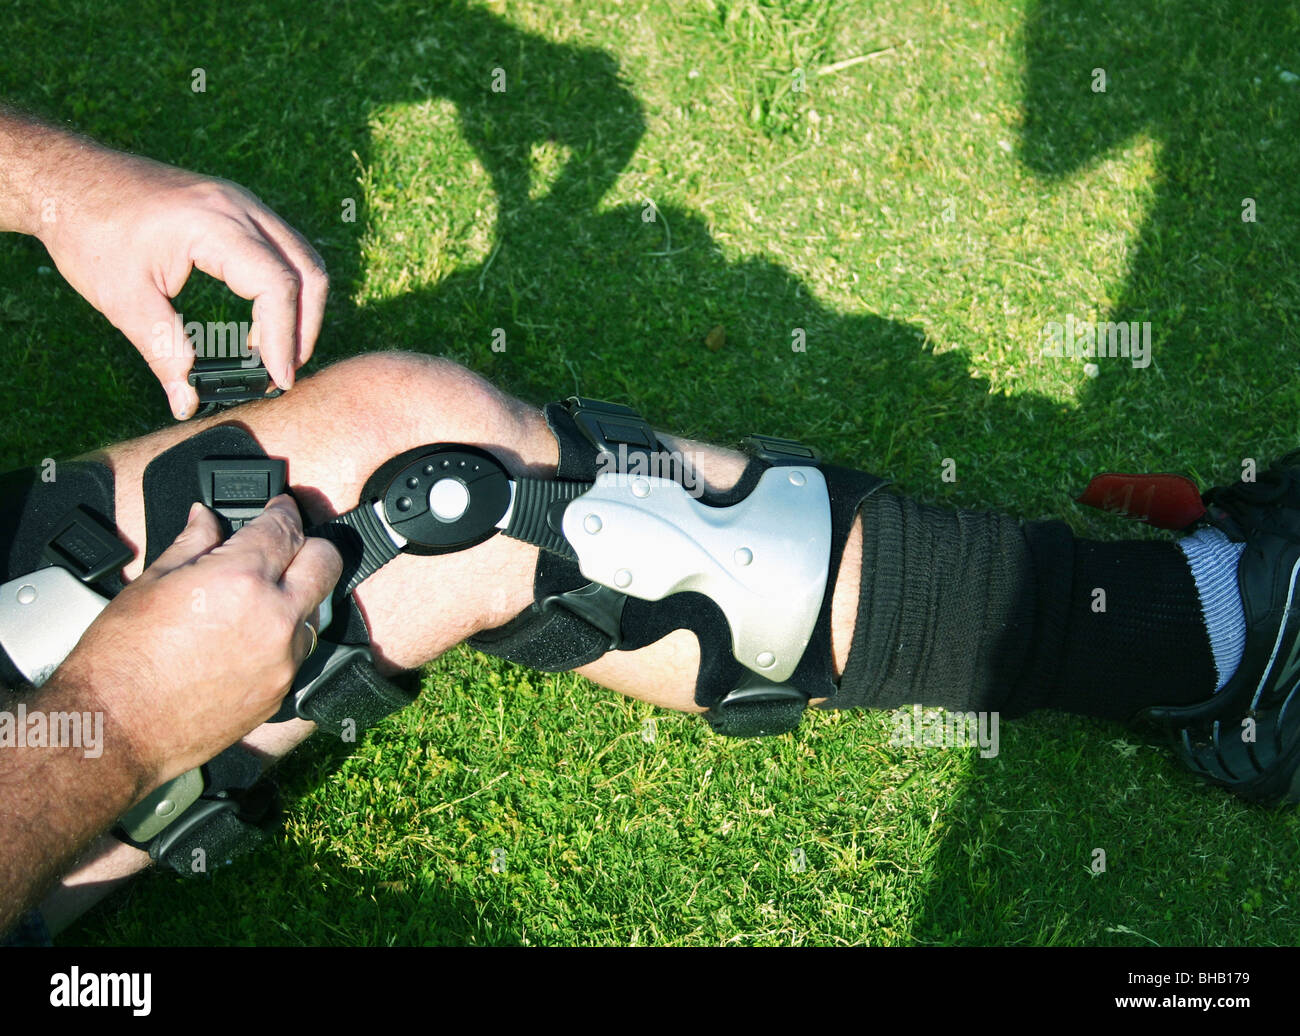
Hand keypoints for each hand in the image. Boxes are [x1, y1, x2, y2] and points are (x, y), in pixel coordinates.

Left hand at [36, 147, 327, 418]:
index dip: (284, 338)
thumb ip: (162, 351)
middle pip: (308, 270)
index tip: (277, 379)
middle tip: (283, 373)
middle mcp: (239, 207)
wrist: (65, 177)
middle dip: (305, 328)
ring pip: (303, 259)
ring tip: (274, 353)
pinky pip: (284, 251)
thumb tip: (186, 402)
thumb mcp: (121, 299)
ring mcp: (242, 204)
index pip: (277, 284)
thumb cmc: (87, 229)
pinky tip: (258, 323)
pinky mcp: (236, 210)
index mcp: (214, 223)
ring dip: (300, 309)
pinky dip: (286, 290)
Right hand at [54, 496, 341, 791]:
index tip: (279, 507)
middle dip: (309, 544)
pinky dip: (284, 636)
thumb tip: (206, 518)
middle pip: (326, 561)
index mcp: (241, 579)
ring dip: (298, 596)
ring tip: (259, 597)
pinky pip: (299, 650)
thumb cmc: (121, 660)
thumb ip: (193, 544)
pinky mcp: (282, 690)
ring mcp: (284, 658)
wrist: (115, 730)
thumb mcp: (151, 583)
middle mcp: (275, 617)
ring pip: (317, 609)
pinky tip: (250, 636)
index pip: (285, 528)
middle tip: (285, 544)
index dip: (283, 510)